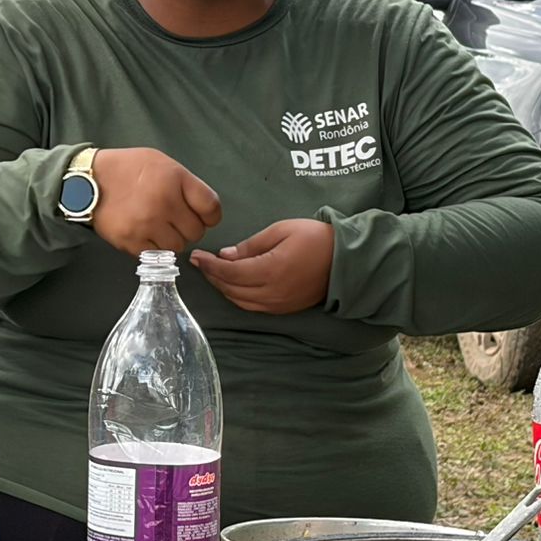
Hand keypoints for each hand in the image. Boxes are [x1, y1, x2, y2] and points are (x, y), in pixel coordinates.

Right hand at [90, 147, 221, 255]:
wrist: (87, 182)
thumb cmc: (127, 169)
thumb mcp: (161, 162)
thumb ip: (185, 183)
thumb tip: (202, 209)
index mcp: (174, 179)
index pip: (211, 208)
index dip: (209, 216)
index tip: (202, 216)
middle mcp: (163, 203)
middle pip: (196, 231)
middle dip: (188, 228)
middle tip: (174, 220)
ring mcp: (147, 225)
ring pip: (178, 246)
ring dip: (172, 239)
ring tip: (158, 227)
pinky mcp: (131, 242)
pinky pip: (156, 255)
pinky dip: (153, 247)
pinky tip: (144, 233)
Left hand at [190, 219, 332, 314]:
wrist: (346, 260)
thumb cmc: (315, 238)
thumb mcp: (281, 231)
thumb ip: (251, 245)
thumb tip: (225, 255)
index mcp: (271, 271)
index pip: (230, 272)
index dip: (209, 265)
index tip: (195, 256)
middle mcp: (272, 293)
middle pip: (231, 289)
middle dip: (212, 276)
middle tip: (199, 262)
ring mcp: (278, 304)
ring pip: (240, 301)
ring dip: (223, 287)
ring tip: (212, 271)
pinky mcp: (284, 309)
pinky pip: (253, 306)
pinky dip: (237, 296)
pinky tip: (231, 284)